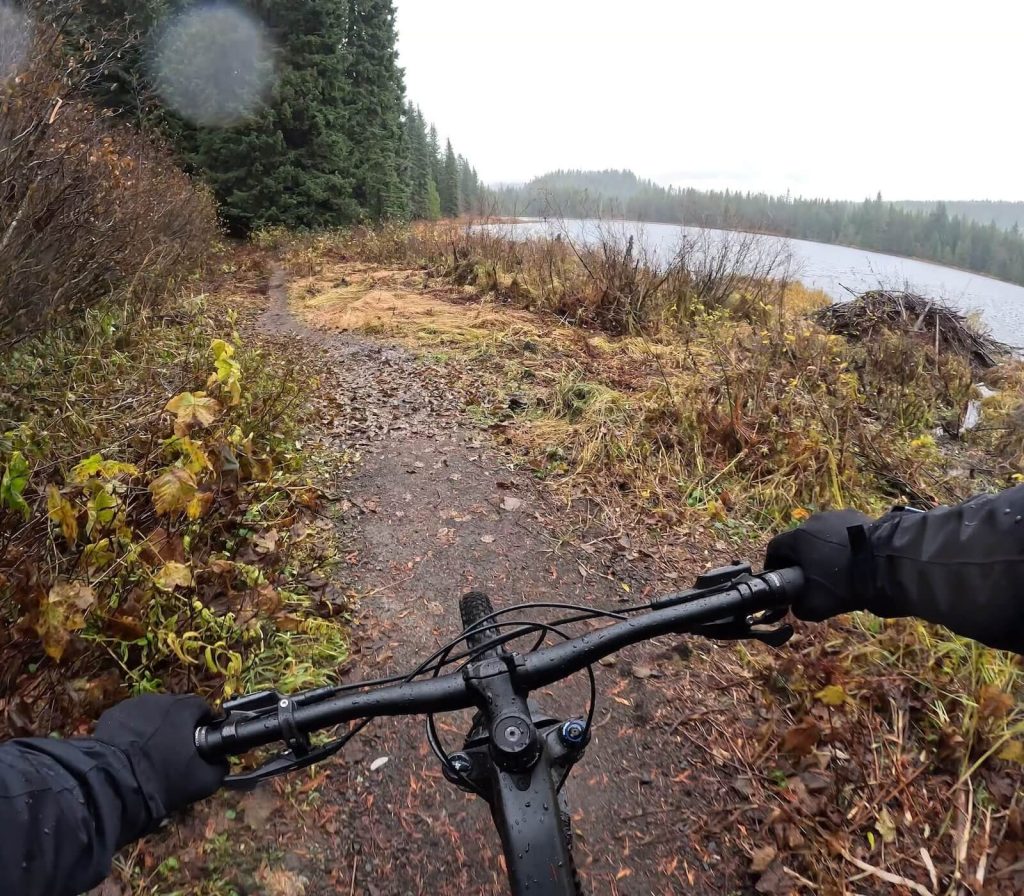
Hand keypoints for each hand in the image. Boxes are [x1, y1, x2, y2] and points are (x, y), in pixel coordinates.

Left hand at [95, 694, 226, 814]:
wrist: (111, 786)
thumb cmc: (162, 779)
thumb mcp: (201, 782)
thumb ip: (218, 769)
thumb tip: (221, 763)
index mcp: (184, 708)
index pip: (203, 709)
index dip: (205, 727)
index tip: (201, 746)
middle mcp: (159, 699)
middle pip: (176, 710)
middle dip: (178, 727)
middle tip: (175, 754)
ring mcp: (132, 705)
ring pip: (151, 715)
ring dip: (155, 729)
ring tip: (149, 756)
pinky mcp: (111, 716)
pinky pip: (129, 723)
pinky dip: (132, 734)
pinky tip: (129, 755)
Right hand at [764, 510, 871, 620]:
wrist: (889, 566)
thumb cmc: (845, 584)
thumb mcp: (815, 606)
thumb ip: (798, 606)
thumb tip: (796, 604)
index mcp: (797, 538)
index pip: (775, 549)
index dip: (775, 565)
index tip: (783, 579)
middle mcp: (813, 521)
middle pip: (800, 541)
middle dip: (803, 559)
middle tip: (813, 578)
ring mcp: (837, 516)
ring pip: (823, 535)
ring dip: (825, 550)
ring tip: (839, 569)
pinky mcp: (859, 516)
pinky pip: (844, 531)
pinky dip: (845, 544)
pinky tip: (856, 559)